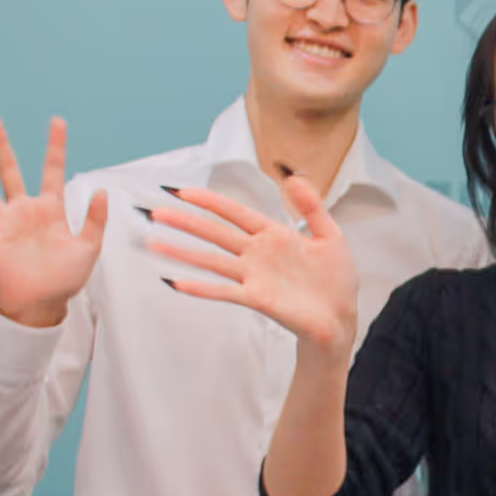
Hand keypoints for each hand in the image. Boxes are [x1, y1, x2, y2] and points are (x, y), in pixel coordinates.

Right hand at [0, 116, 108, 326]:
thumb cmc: (66, 278)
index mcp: (51, 209)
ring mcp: (5, 222)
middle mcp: (25, 210)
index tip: (57, 121)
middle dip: (1, 144)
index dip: (55, 146)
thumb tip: (102, 191)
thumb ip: (96, 220)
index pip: (52, 170)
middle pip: (10, 169)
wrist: (43, 305)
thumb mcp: (88, 248)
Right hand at [145, 174, 358, 361]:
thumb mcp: (331, 236)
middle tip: (156, 212)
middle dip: (186, 223)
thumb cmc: (336, 279)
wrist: (341, 317)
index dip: (211, 202)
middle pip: (216, 234)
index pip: (236, 213)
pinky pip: (224, 291)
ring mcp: (255, 276)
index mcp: (274, 235)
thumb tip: (295, 178)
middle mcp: (258, 254)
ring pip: (212, 261)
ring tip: (154, 243)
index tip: (184, 192)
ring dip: (183, 253)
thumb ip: (312, 207)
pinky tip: (178, 282)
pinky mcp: (257, 299)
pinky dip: (201, 288)